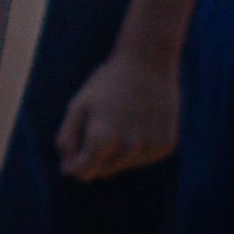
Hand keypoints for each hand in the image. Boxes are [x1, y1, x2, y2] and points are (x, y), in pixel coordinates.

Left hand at [55, 48, 178, 181]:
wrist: (148, 61)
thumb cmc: (108, 82)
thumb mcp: (79, 104)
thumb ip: (67, 138)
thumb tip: (67, 170)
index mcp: (101, 140)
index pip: (83, 172)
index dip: (74, 163)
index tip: (74, 147)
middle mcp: (127, 149)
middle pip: (103, 170)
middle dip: (96, 154)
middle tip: (100, 121)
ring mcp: (149, 149)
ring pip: (124, 164)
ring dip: (117, 151)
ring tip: (121, 117)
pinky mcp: (166, 146)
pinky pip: (143, 157)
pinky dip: (137, 146)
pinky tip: (139, 120)